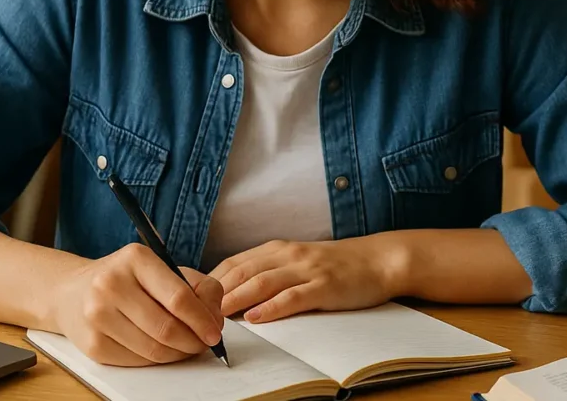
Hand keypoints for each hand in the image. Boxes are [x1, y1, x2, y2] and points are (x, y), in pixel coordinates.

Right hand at [45, 243, 224, 366]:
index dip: (202, 320)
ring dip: (178, 354)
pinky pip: (137, 361)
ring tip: (185, 347)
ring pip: (154, 350)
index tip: (214, 332)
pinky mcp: (92, 344)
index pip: (178, 298)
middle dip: (194, 342)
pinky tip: (161, 350)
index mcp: (135, 259)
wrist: (71, 292)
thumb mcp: (161, 268)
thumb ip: (196, 286)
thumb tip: (214, 318)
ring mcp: (98, 315)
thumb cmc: (126, 280)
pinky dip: (156, 360)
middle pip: (167, 328)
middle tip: (203, 344)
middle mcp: (111, 284)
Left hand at [208, 236, 406, 323]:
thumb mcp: (296, 263)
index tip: (188, 300)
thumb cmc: (335, 266)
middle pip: (241, 272)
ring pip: (262, 282)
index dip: (208, 282)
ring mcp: (306, 269)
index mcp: (276, 249)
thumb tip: (231, 295)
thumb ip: (268, 273)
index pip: (232, 264)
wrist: (378, 260)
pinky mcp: (324, 285)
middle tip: (193, 313)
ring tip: (215, 316)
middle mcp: (287, 255)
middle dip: (215, 294)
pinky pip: (294, 296)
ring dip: (236, 300)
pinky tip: (257, 317)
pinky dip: (273, 307)